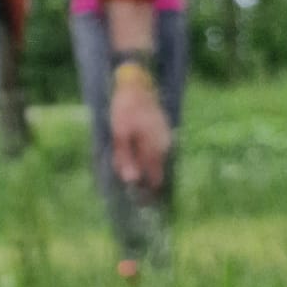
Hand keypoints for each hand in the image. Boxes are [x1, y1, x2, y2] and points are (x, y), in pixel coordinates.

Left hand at [111, 74, 170, 189]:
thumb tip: (131, 181)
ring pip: (157, 162)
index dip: (147, 194)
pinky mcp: (163, 131)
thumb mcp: (120, 134)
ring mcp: (166, 138)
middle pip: (157, 173)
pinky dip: (147, 157)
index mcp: (155, 148)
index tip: (137, 202)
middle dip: (145, 182)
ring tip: (129, 169)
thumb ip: (125, 158)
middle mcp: (165, 145)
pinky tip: (136, 154)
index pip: (156, 180)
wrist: (137, 84)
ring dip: (145, 169)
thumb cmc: (125, 109)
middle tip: (130, 187)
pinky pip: (156, 151)